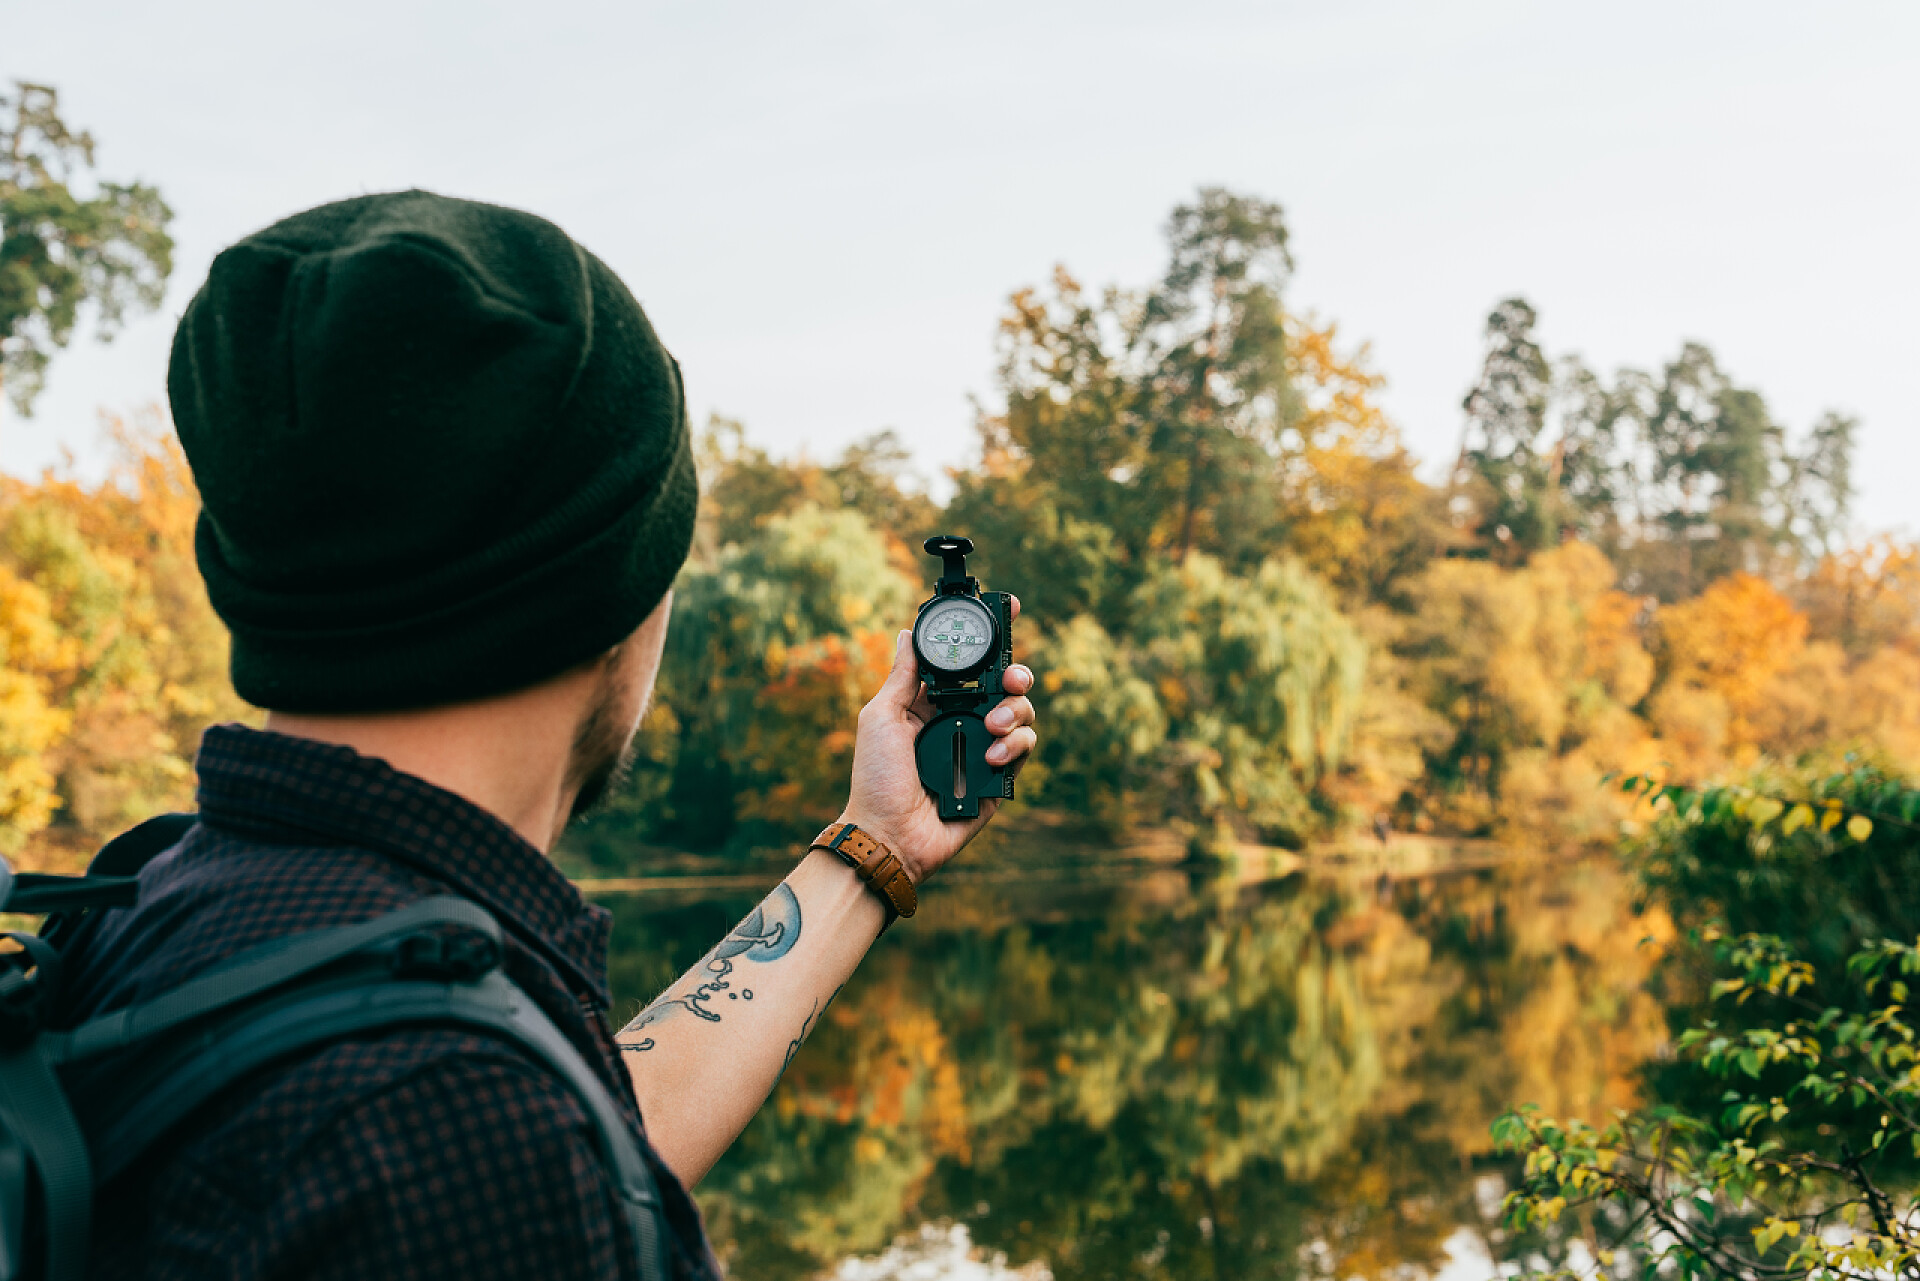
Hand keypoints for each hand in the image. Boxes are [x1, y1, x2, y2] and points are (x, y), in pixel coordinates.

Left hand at [838, 599, 1036, 884]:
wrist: (890, 834)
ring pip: (1022, 713)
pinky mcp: (998, 779)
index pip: (970, 664)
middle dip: (1015, 674)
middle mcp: (963, 722)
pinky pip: (1023, 750)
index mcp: (935, 703)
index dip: (991, 638)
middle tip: (1009, 680)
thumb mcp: (881, 716)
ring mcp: (983, 749)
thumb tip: (906, 633)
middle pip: (1007, 684)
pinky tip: (991, 757)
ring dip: (1014, 712)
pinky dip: (1014, 746)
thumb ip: (903, 676)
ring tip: (992, 728)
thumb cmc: (876, 778)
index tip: (1012, 611)